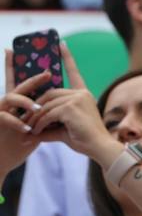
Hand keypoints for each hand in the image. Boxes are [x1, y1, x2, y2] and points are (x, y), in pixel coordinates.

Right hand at [0, 50, 48, 179]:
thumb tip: (61, 109)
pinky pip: (5, 118)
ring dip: (26, 102)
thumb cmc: (17, 143)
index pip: (21, 83)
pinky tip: (27, 129)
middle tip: (48, 74)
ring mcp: (0, 112)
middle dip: (34, 80)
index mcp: (17, 104)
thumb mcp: (33, 128)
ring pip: (10, 98)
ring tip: (39, 108)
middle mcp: (7, 104)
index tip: (32, 55)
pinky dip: (16, 122)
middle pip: (19, 86)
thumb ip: (43, 117)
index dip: (24, 68)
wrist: (1, 160)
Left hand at [26, 43, 118, 164]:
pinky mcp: (71, 107)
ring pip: (47, 105)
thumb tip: (33, 129)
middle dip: (36, 107)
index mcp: (83, 95)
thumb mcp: (65, 129)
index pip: (74, 73)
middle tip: (26, 121)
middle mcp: (81, 94)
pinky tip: (37, 132)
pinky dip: (40, 124)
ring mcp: (77, 99)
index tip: (62, 43)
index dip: (68, 58)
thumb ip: (50, 124)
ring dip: (36, 118)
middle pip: (50, 94)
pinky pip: (48, 113)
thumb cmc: (86, 141)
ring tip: (30, 130)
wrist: (101, 149)